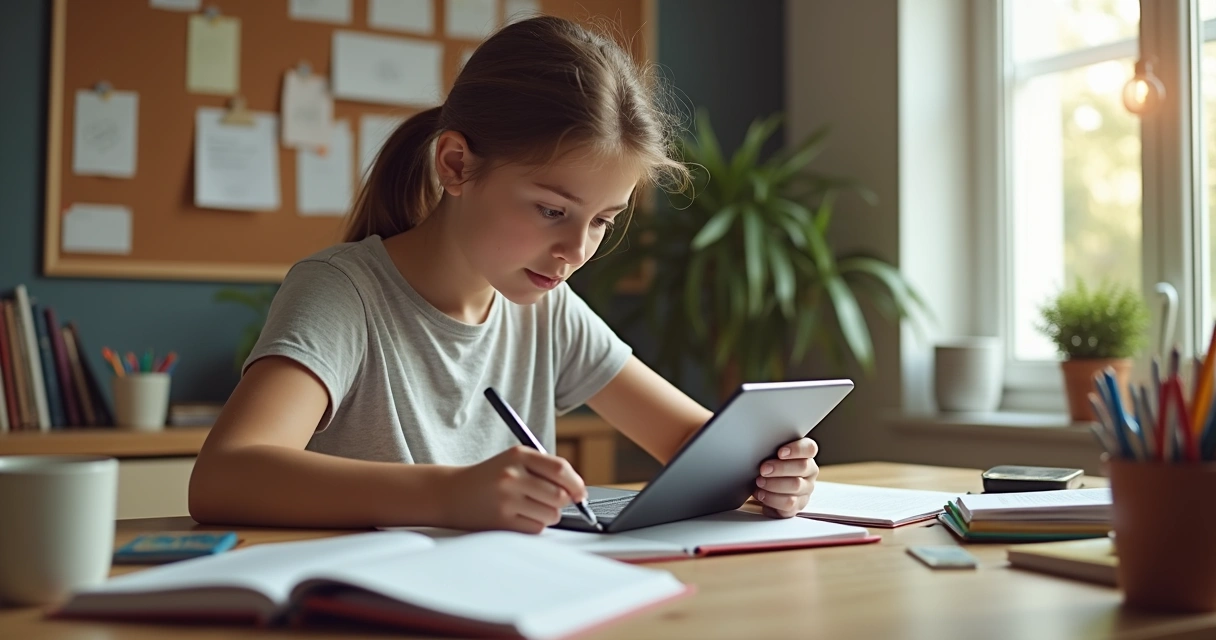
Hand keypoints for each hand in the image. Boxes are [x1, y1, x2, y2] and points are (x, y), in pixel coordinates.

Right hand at [442, 446, 587, 533]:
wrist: (452, 493)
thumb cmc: (490, 478)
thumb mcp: (514, 461)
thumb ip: (545, 470)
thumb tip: (578, 491)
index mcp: (518, 455)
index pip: (560, 469)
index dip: (576, 483)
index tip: (580, 493)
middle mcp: (512, 475)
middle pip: (559, 495)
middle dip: (562, 502)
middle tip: (551, 501)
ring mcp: (506, 499)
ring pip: (551, 515)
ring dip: (548, 515)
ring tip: (530, 508)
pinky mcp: (501, 521)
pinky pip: (536, 528)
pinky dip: (534, 525)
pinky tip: (518, 517)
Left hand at [753, 437, 818, 517]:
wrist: (764, 488)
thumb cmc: (768, 466)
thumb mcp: (770, 454)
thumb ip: (771, 447)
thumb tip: (757, 444)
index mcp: (806, 455)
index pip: (809, 448)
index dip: (796, 449)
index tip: (780, 452)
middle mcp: (809, 472)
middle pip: (802, 467)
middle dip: (780, 468)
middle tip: (763, 469)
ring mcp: (805, 490)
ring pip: (796, 486)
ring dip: (774, 484)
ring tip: (759, 482)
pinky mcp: (797, 506)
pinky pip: (788, 504)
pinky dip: (772, 499)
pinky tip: (761, 494)